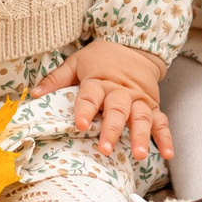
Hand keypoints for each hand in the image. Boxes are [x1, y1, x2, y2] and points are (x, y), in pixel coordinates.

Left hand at [31, 41, 171, 161]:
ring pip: (141, 118)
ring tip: (139, 154)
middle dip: (112, 129)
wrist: (134, 47)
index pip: (91, 95)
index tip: (81, 125)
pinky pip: (161, 122)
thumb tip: (34, 94)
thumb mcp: (77, 62)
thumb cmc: (101, 59)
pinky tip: (167, 153)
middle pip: (117, 110)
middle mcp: (120, 91)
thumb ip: (57, 78)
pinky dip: (165, 137)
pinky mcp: (153, 106)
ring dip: (140, 136)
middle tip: (106, 149)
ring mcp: (139, 100)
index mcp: (99, 80)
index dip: (85, 109)